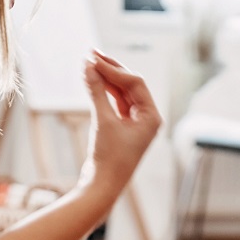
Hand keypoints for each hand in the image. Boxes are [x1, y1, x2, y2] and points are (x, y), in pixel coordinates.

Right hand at [78, 50, 161, 194]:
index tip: (93, 60)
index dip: (114, 70)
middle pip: (129, 85)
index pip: (135, 83)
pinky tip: (91, 80)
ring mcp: (135, 123)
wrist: (101, 186)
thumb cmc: (108, 158)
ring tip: (87, 63)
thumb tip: (88, 66)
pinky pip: (114, 103)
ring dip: (105, 79)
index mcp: (152, 117)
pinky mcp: (122, 128)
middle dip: (110, 70)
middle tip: (91, 53)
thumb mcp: (102, 121)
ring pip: (121, 93)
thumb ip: (96, 91)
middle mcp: (147, 118)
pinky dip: (103, 92)